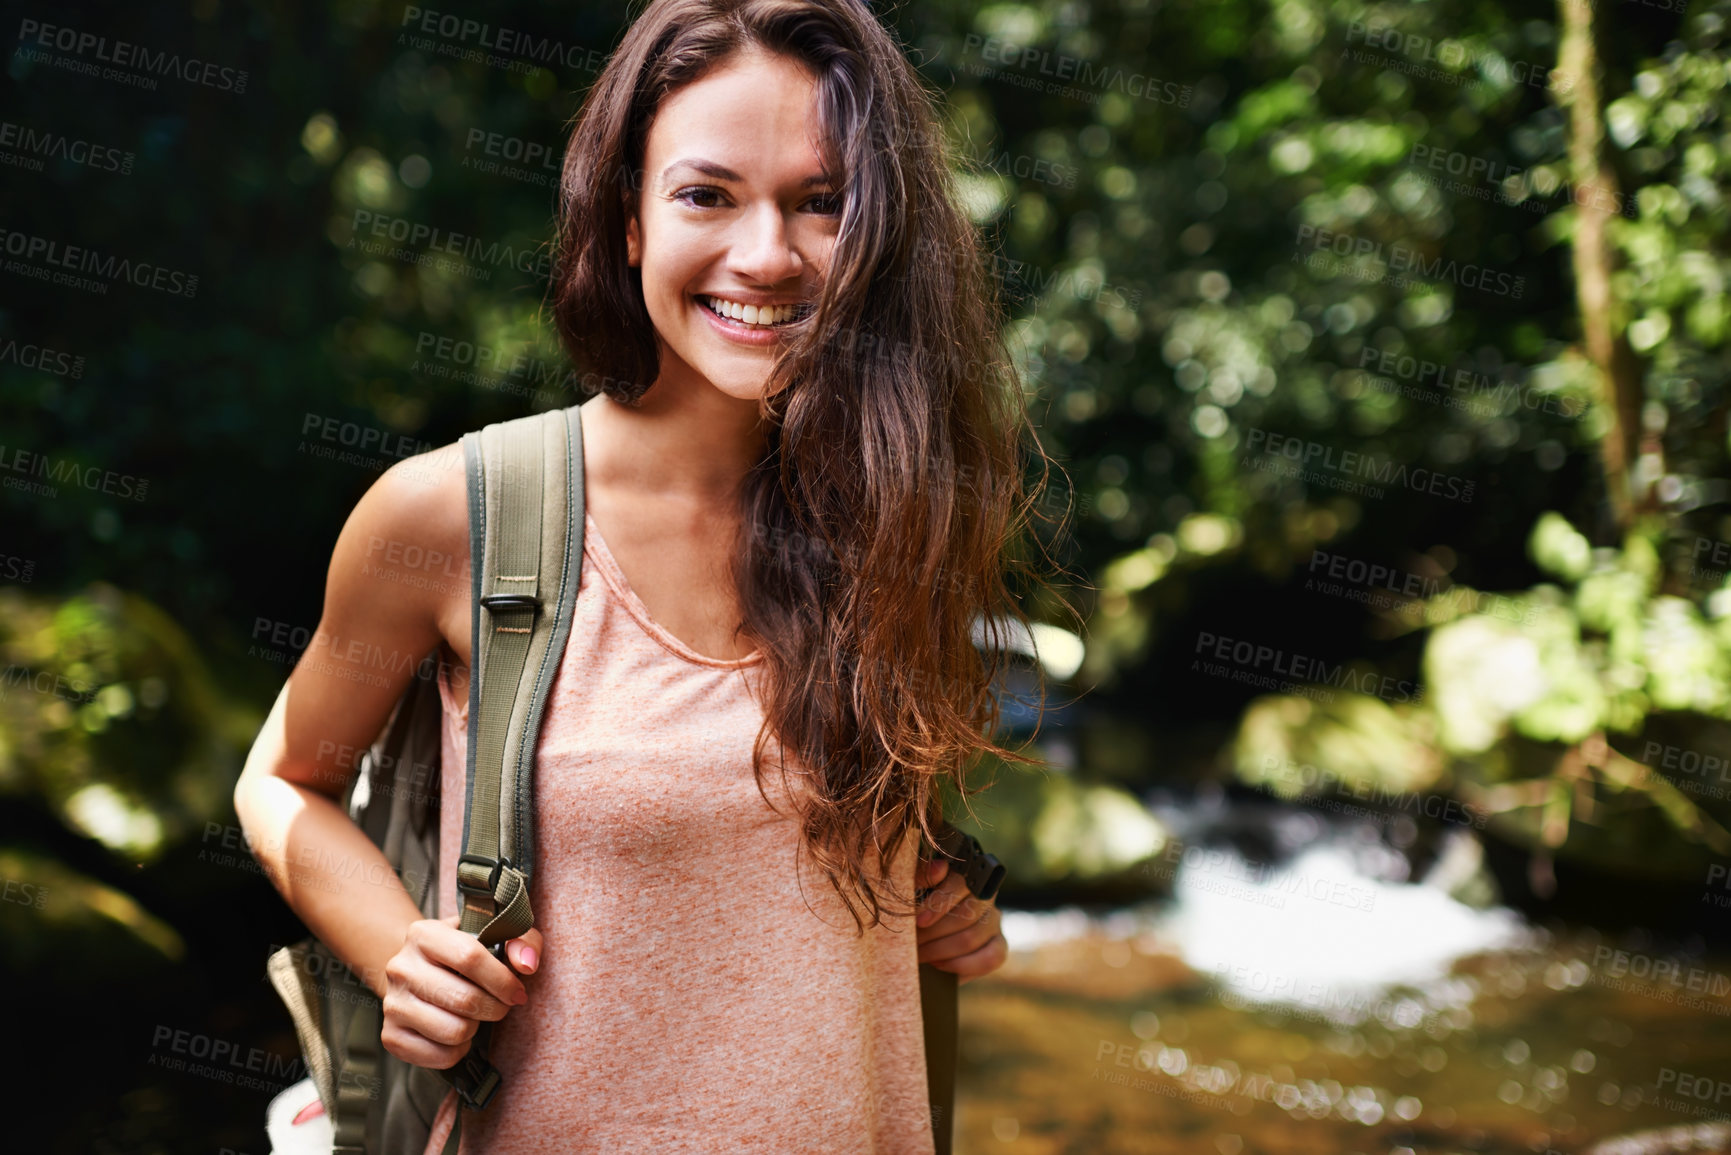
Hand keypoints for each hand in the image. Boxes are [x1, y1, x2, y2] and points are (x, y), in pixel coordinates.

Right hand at [380, 914, 542, 1068]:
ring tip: (475, 1017)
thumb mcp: (494, 934)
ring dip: (475, 1029)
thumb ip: (521, 940)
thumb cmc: (463, 953)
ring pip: (453, 1031)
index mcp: (424, 934)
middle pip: (464, 999)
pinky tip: (457, 1033)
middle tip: (500, 1006)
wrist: (417, 972)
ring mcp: (392, 1003)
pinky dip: (458, 1050)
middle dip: (495, 1008)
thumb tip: (526, 965)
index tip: (517, 992)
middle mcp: (401, 967)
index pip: (470, 957)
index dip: (502, 980)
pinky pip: (439, 1056)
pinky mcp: (391, 1036)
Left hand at [914, 853, 1006, 985]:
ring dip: (940, 950)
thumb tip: (940, 867)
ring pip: (971, 938)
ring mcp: (994, 922)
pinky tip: (939, 965)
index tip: (918, 920)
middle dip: (933, 932)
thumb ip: (922, 876)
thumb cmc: (918, 906)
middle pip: (965, 915)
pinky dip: (960, 965)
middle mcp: (985, 896)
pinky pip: (989, 958)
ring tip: (919, 955)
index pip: (960, 884)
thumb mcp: (914, 888)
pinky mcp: (999, 946)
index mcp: (966, 875)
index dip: (939, 903)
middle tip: (912, 943)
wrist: (925, 934)